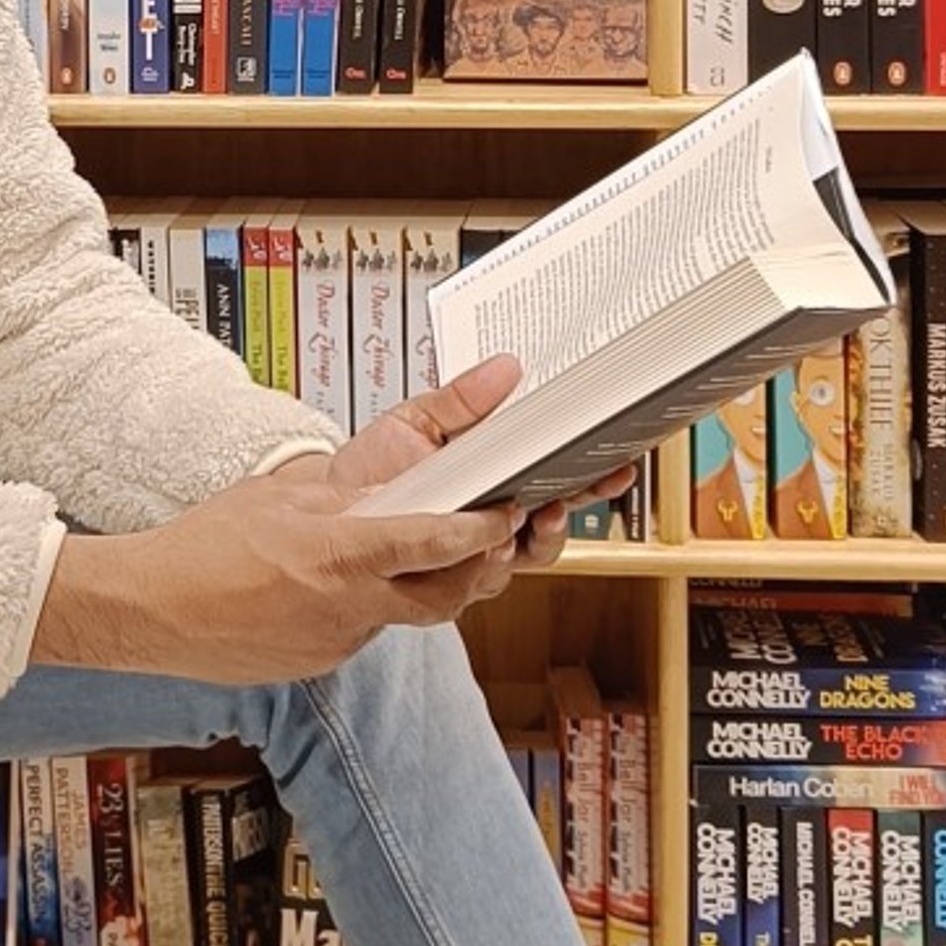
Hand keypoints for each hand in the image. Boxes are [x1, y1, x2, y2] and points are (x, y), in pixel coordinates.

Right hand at [30, 455, 523, 685]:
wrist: (151, 610)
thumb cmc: (204, 547)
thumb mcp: (280, 496)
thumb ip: (343, 493)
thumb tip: (390, 486)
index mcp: (338, 557)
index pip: (432, 543)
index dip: (479, 530)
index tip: (505, 512)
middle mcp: (347, 608)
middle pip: (444, 596)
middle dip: (474, 567)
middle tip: (484, 537)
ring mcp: (337, 642)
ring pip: (405, 615)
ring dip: (418, 584)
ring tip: (406, 551)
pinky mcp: (320, 662)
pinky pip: (365, 630)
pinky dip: (370, 604)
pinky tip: (339, 583)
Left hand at [326, 353, 637, 570]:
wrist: (327, 507)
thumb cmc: (374, 466)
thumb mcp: (417, 420)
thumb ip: (461, 400)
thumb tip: (507, 366)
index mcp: (498, 478)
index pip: (558, 476)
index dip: (594, 470)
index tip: (618, 455)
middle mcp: (495, 520)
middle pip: (558, 518)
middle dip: (584, 501)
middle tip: (595, 479)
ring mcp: (475, 552)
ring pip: (530, 555)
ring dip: (543, 536)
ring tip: (542, 511)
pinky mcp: (447, 576)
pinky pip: (483, 580)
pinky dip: (493, 564)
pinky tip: (492, 545)